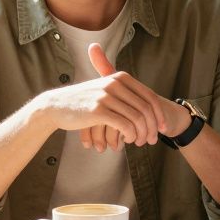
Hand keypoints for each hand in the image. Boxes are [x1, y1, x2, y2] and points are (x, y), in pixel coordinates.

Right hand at [36, 42, 167, 150]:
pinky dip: (130, 135)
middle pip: (146, 108)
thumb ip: (124, 92)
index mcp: (120, 77)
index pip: (149, 96)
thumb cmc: (83, 100)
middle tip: (153, 140)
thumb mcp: (104, 88)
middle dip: (153, 127)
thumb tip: (148, 104)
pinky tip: (127, 141)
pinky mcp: (99, 110)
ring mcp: (107, 96)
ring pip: (137, 118)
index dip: (159, 114)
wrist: (57, 105)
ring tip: (139, 142)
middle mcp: (115, 83)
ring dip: (142, 134)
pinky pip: (124, 125)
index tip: (163, 128)